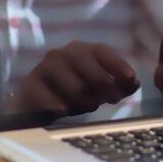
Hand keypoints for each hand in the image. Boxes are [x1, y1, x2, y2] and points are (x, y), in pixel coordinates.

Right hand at [18, 40, 140, 115]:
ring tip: (87, 106)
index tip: (130, 79)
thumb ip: (118, 86)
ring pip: (68, 79)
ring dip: (81, 96)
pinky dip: (54, 102)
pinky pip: (42, 92)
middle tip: (111, 99)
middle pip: (85, 62)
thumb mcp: (97, 91)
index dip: (117, 63)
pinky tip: (62, 110)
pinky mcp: (28, 84)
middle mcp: (62, 54)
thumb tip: (135, 83)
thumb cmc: (72, 93)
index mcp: (82, 51)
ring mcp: (44, 67)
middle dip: (101, 82)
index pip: (102, 51)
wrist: (35, 104)